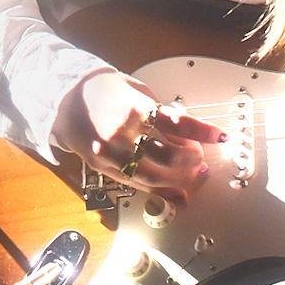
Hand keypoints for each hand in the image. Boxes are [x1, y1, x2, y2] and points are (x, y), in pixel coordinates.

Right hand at [56, 70, 227, 209]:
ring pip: (152, 177)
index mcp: (132, 107)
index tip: (221, 137)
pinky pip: (135, 184)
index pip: (174, 121)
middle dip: (190, 161)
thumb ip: (159, 111)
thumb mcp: (134, 90)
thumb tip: (186, 132)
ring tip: (193, 176)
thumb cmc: (102, 90)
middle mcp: (121, 132)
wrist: (63, 101)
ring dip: (178, 180)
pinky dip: (159, 192)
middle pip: (167, 156)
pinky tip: (176, 194)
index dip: (201, 131)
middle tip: (200, 159)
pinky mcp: (102, 167)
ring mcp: (110, 153)